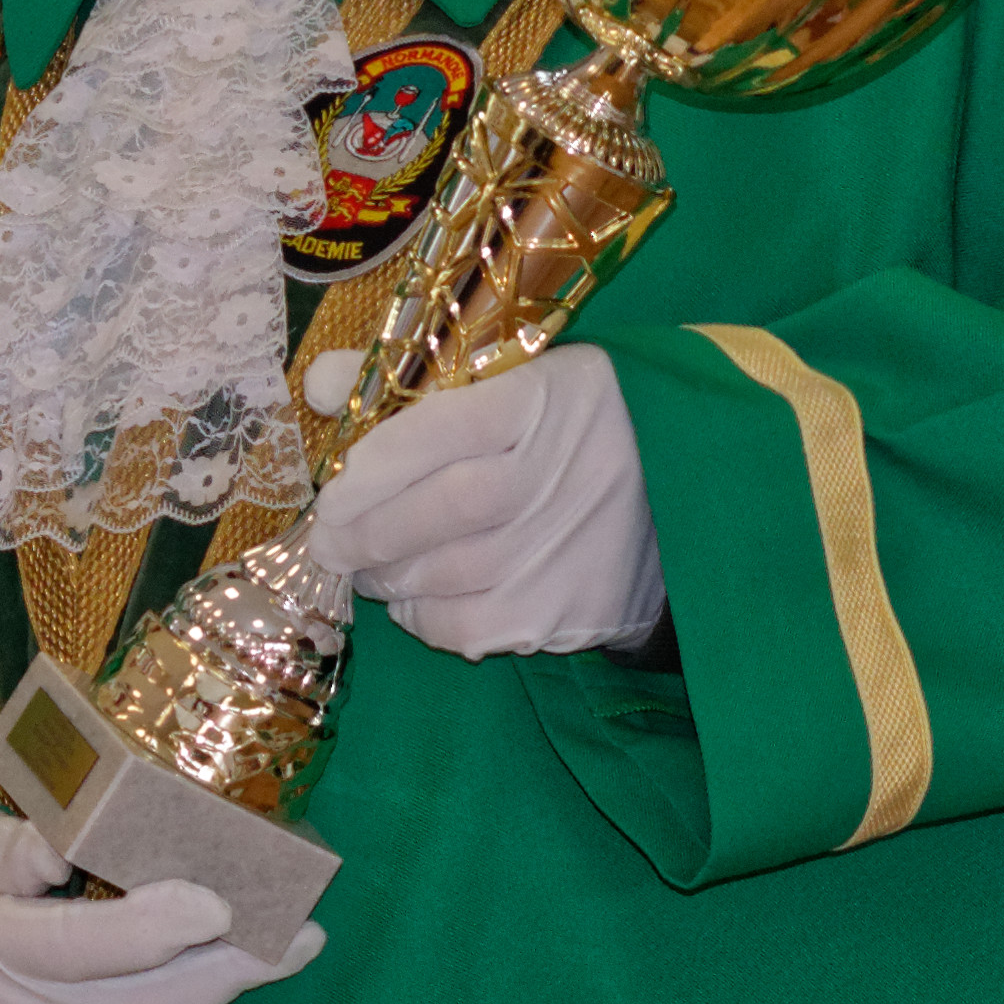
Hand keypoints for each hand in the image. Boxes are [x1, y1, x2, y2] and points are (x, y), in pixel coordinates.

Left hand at [299, 345, 660, 656]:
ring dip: (389, 579)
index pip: (440, 430)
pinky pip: (472, 627)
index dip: (375, 467)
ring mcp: (568, 548)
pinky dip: (427, 620)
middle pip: (441, 511)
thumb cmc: (566, 422)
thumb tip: (321, 387)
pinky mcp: (574, 610)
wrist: (681, 483)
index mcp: (539, 401)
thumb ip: (407, 382)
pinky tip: (417, 601)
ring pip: (448, 575)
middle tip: (331, 544)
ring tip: (370, 570)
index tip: (334, 494)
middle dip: (366, 535)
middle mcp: (558, 474)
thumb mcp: (509, 376)